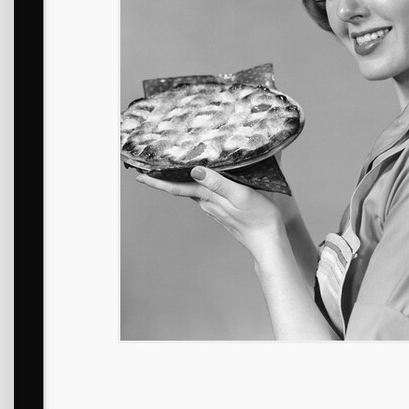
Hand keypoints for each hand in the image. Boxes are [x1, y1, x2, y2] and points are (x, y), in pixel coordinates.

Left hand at [135, 167, 285, 255]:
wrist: (268, 241)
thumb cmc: (259, 217)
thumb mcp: (241, 195)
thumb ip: (218, 183)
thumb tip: (195, 172)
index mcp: (208, 198)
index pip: (176, 188)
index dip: (157, 181)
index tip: (140, 175)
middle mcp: (207, 204)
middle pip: (180, 188)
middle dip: (165, 178)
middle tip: (150, 167)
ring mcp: (214, 209)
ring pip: (192, 191)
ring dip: (181, 180)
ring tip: (173, 168)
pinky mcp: (223, 210)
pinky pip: (205, 195)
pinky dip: (198, 185)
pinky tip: (202, 179)